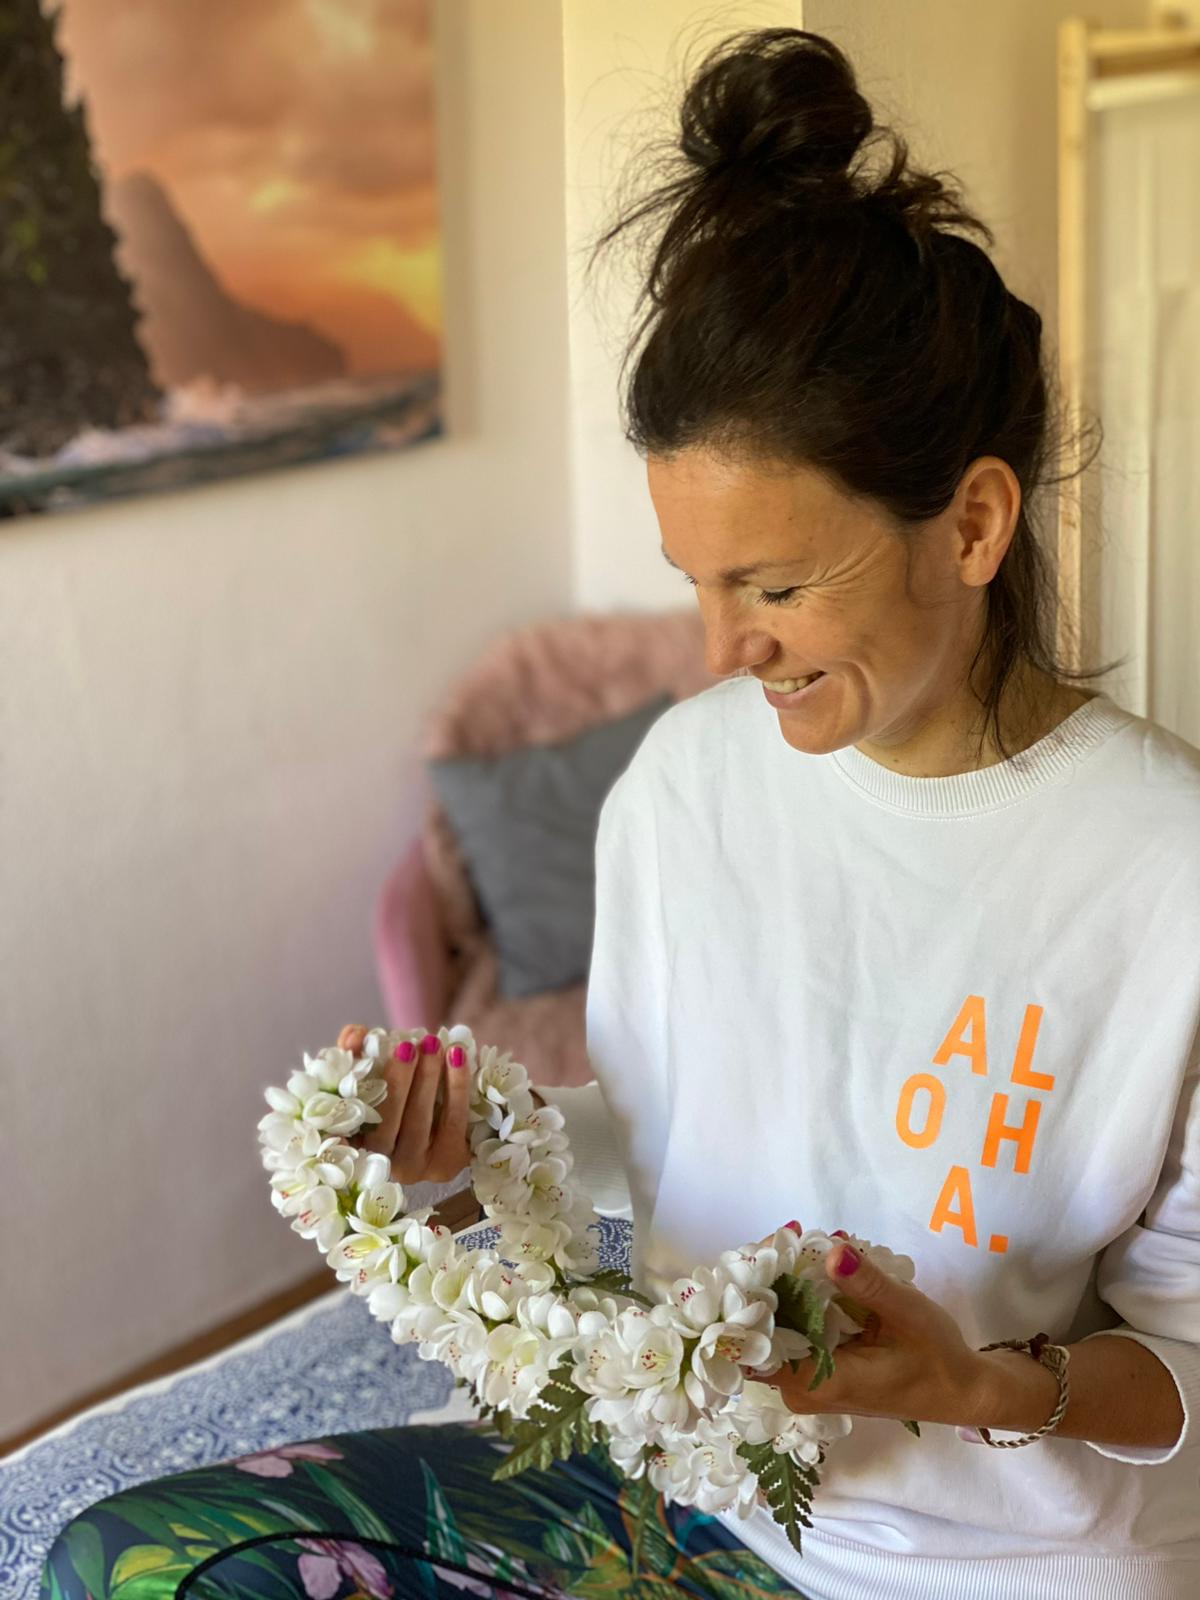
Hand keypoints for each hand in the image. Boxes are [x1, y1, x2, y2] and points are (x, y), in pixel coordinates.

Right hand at [336, 1023, 470, 1184]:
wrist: (439, 1119)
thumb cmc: (394, 1090)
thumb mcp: (369, 1072)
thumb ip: (355, 1054)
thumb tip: (354, 1037)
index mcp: (352, 1147)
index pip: (342, 1136)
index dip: (341, 1121)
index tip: (345, 1098)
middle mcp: (380, 1163)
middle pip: (386, 1123)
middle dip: (398, 1081)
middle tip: (407, 1047)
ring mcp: (416, 1166)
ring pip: (420, 1120)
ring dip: (428, 1078)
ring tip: (432, 1043)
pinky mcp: (449, 1161)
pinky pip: (453, 1120)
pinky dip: (457, 1085)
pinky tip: (457, 1055)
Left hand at [753, 1226, 992, 1430]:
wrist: (958, 1392)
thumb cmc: (936, 1358)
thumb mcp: (908, 1314)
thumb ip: (868, 1284)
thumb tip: (832, 1251)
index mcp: (820, 1383)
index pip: (757, 1343)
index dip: (754, 1295)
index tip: (772, 1250)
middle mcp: (802, 1390)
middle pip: (758, 1332)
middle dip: (766, 1280)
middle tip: (790, 1234)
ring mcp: (806, 1383)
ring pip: (772, 1329)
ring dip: (780, 1286)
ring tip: (798, 1243)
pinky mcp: (814, 1372)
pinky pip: (790, 1331)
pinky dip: (795, 1299)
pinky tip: (808, 1268)